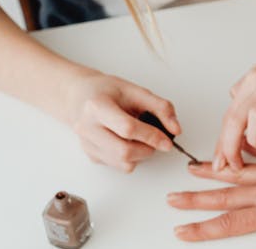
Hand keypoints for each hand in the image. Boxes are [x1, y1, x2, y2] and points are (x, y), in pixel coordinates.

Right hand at [63, 72, 180, 171]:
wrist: (80, 97)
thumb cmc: (107, 91)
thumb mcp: (135, 90)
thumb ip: (160, 107)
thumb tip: (175, 129)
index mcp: (97, 106)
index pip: (127, 128)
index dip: (151, 136)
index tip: (167, 140)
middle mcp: (87, 127)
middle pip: (123, 151)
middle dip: (147, 149)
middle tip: (156, 140)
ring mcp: (87, 143)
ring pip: (121, 162)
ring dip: (140, 155)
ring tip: (141, 138)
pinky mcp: (90, 155)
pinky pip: (117, 165)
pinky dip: (130, 158)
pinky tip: (128, 141)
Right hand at [169, 142, 255, 246]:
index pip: (232, 222)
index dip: (204, 229)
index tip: (181, 231)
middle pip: (228, 194)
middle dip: (197, 199)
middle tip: (172, 199)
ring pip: (241, 171)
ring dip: (215, 172)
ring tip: (192, 169)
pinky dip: (250, 150)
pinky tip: (241, 144)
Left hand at [214, 29, 255, 170]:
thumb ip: (254, 87)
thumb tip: (238, 100)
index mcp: (254, 80)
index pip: (228, 114)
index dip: (222, 140)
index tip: (221, 158)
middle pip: (233, 119)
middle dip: (228, 148)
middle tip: (230, 165)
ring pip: (252, 119)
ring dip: (253, 141)